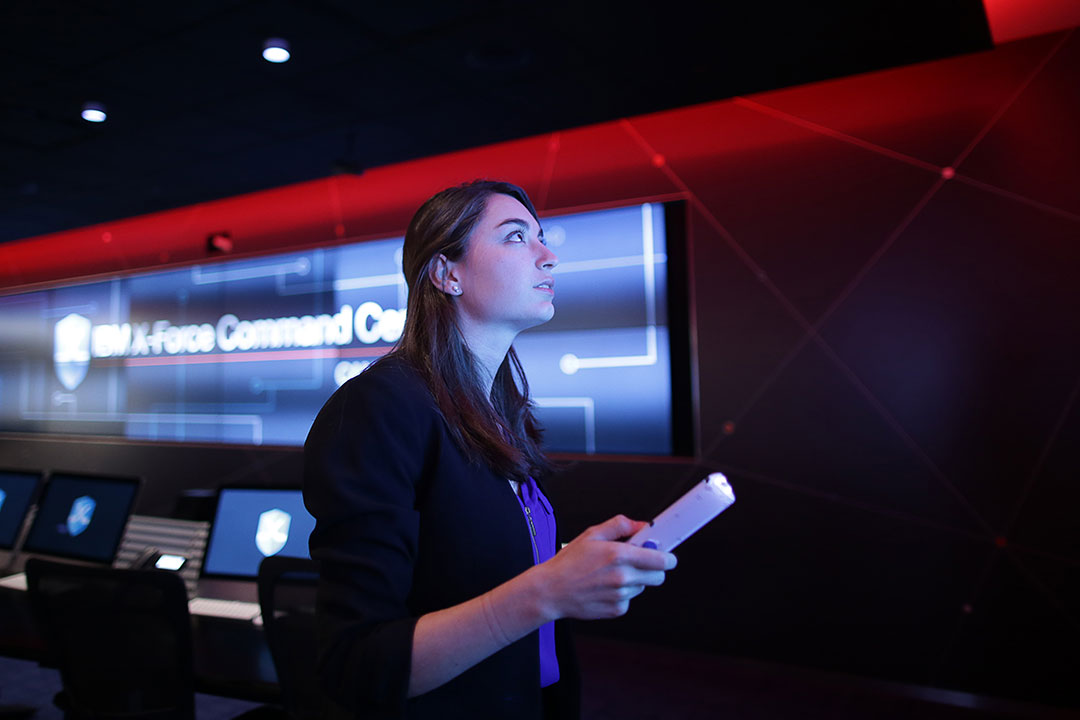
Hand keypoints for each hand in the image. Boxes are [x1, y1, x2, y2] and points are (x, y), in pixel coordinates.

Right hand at [534, 514, 676, 621]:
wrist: (551, 591)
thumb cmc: (569, 563)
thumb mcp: (592, 534)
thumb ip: (620, 525)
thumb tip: (641, 525)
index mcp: (619, 555)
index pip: (662, 560)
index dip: (668, 557)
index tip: (668, 555)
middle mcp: (623, 577)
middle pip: (659, 576)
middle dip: (653, 568)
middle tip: (637, 562)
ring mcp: (621, 595)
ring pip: (643, 587)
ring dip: (635, 580)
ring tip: (611, 574)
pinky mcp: (616, 609)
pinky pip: (630, 599)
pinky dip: (622, 594)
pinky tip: (605, 587)